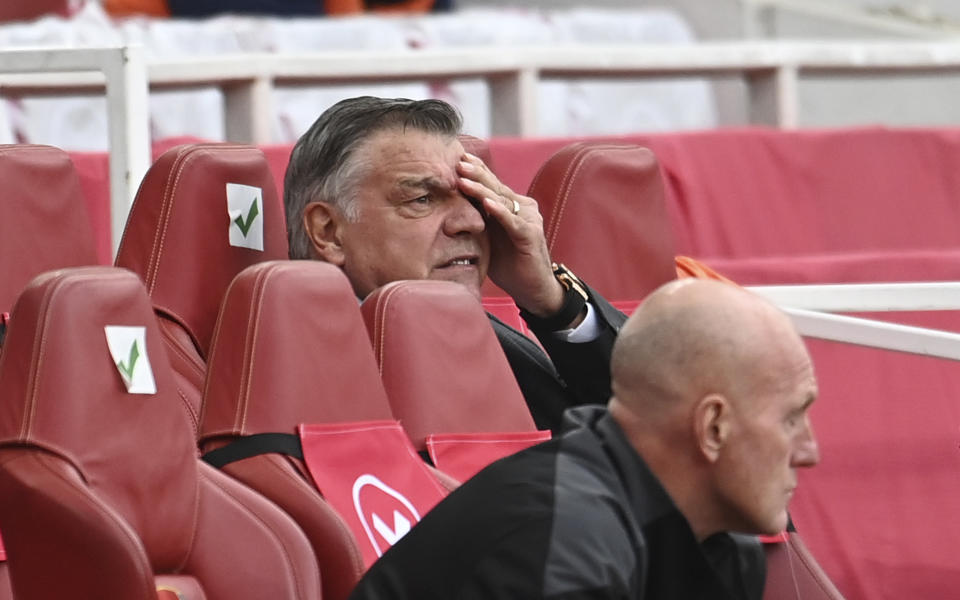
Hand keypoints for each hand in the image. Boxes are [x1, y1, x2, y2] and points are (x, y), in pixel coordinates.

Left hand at [456, 152, 563, 316]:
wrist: (533, 289)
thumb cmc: (509, 264)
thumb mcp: (487, 239)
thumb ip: (476, 222)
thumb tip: (446, 212)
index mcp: (509, 207)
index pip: (490, 184)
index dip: (475, 171)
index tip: (455, 157)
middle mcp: (522, 208)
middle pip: (495, 186)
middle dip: (475, 173)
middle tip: (457, 160)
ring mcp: (528, 220)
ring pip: (501, 199)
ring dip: (481, 188)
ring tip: (463, 177)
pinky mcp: (530, 235)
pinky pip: (512, 222)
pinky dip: (499, 211)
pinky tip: (486, 203)